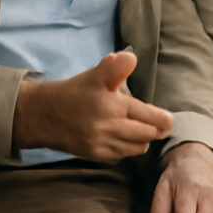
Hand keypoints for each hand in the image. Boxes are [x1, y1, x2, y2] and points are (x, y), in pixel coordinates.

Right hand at [13, 50, 174, 161]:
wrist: (43, 114)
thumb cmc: (75, 92)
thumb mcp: (95, 74)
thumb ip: (116, 67)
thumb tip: (131, 57)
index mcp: (111, 104)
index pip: (149, 116)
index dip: (163, 119)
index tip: (169, 120)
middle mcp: (107, 126)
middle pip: (147, 134)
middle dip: (157, 130)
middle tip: (163, 125)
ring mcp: (101, 143)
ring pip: (137, 147)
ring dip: (144, 139)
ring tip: (145, 130)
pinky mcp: (94, 154)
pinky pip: (122, 154)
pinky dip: (129, 148)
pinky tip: (128, 138)